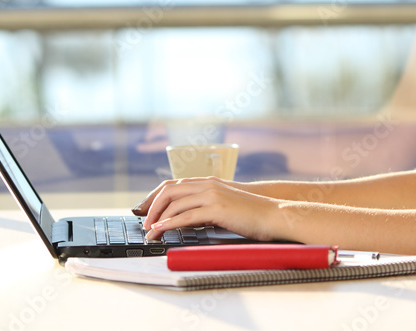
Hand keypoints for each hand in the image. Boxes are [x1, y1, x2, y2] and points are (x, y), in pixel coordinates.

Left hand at [136, 177, 282, 241]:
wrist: (272, 214)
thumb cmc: (251, 213)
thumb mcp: (224, 204)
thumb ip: (205, 206)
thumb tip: (186, 217)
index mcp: (208, 182)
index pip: (172, 184)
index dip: (154, 195)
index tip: (143, 209)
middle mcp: (207, 185)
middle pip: (168, 191)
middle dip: (151, 207)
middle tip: (143, 223)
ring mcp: (211, 195)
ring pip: (174, 203)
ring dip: (157, 219)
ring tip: (149, 233)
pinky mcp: (216, 208)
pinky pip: (185, 216)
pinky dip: (169, 223)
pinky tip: (161, 231)